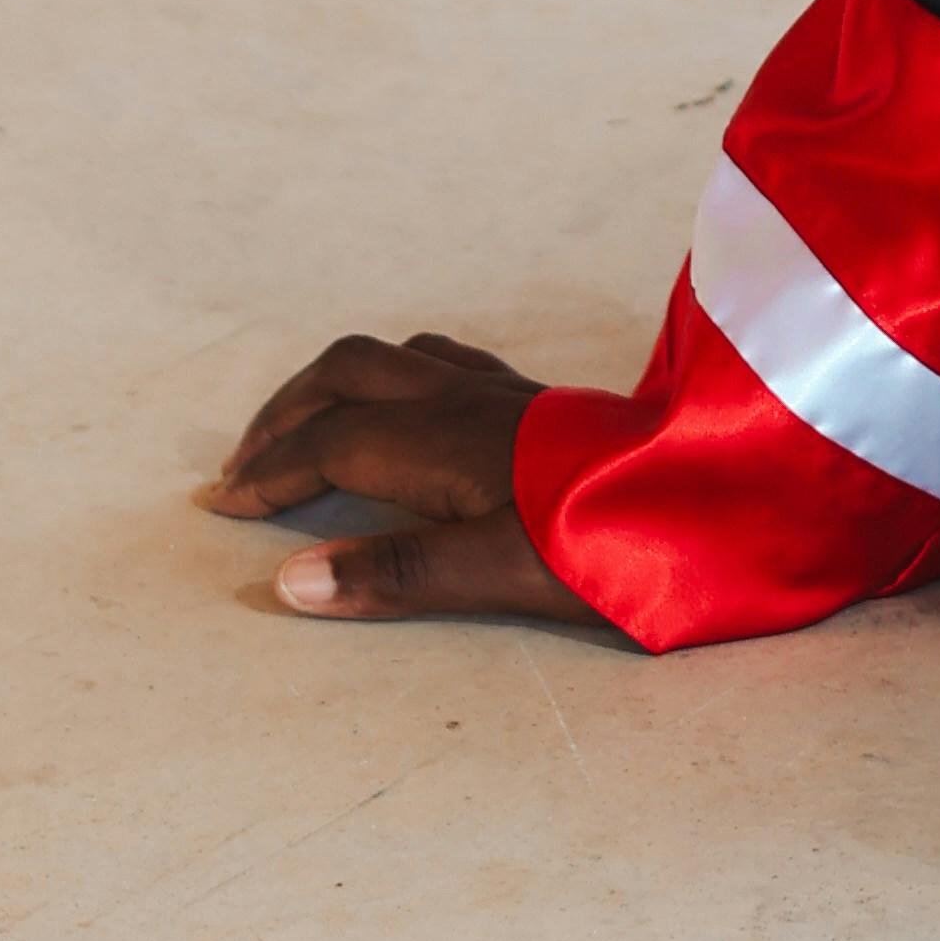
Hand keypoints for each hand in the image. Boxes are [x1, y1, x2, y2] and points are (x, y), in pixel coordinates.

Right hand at [199, 328, 606, 626]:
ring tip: (301, 435)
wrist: (718, 491)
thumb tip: (287, 580)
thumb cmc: (614, 541)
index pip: (331, 442)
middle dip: (284, 413)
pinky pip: (441, 362)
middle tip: (241, 467)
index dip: (270, 472)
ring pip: (395, 359)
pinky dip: (390, 380)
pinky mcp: (539, 400)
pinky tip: (401, 414)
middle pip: (349, 374)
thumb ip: (395, 575)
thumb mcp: (500, 573)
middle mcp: (468, 399)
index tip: (220, 505)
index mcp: (446, 439)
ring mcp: (508, 392)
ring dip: (333, 390)